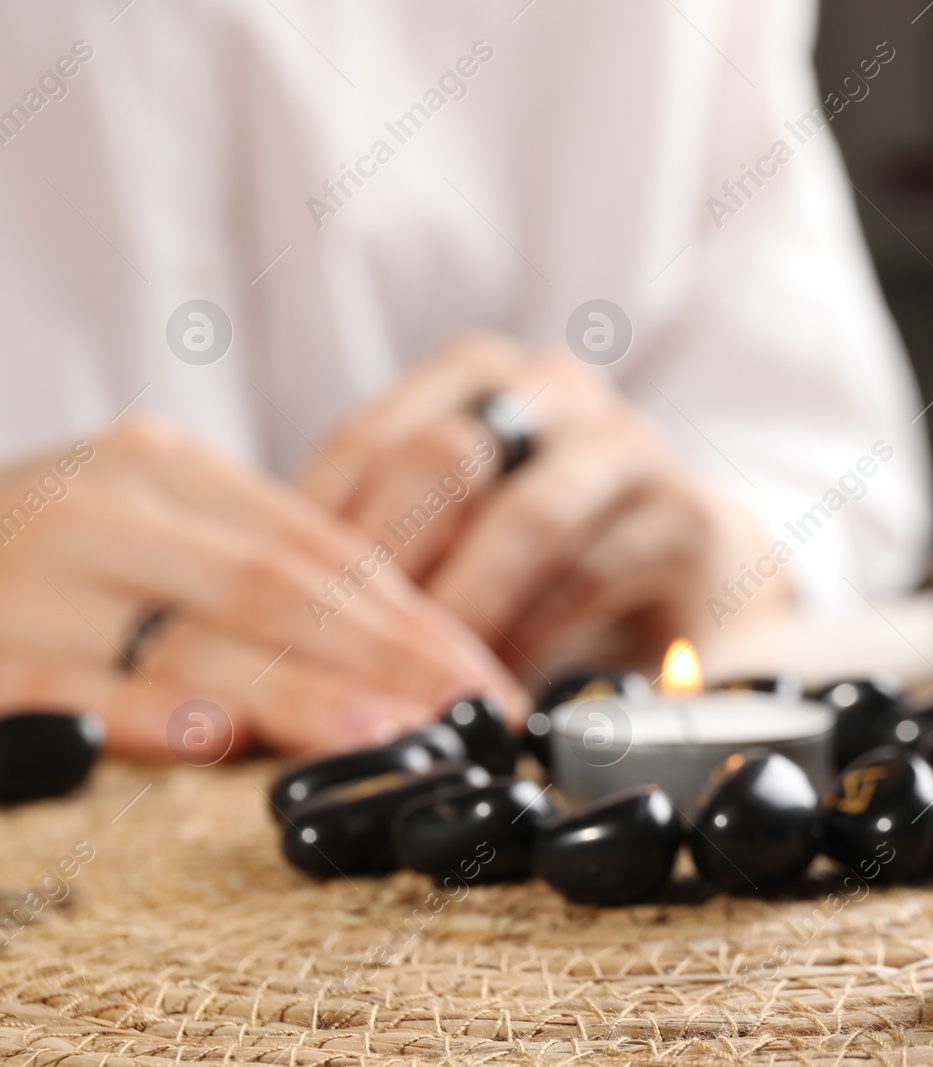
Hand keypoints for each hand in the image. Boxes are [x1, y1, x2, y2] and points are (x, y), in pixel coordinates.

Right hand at [0, 418, 524, 758]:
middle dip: (388, 659)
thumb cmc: (45, 556)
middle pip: (280, 588)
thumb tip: (403, 645)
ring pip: (198, 636)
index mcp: (162, 464)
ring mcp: (34, 575)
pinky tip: (220, 742)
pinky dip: (149, 715)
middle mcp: (105, 504)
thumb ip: (251, 566)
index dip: (412, 615)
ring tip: (390, 734)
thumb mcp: (148, 527)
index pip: (319, 544)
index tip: (484, 677)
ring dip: (304, 695)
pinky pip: (73, 689)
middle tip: (467, 716)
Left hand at [300, 333, 786, 676]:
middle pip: (442, 461)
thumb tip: (250, 642)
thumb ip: (375, 564)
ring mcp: (624, 442)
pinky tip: (497, 694)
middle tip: (341, 664)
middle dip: (389, 571)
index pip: (368, 442)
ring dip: (467, 611)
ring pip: (525, 517)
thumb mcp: (450, 546)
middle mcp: (549, 389)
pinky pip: (595, 573)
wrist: (693, 583)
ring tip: (418, 689)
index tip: (280, 629)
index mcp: (474, 380)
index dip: (316, 540)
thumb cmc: (543, 566)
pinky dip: (539, 640)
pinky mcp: (683, 512)